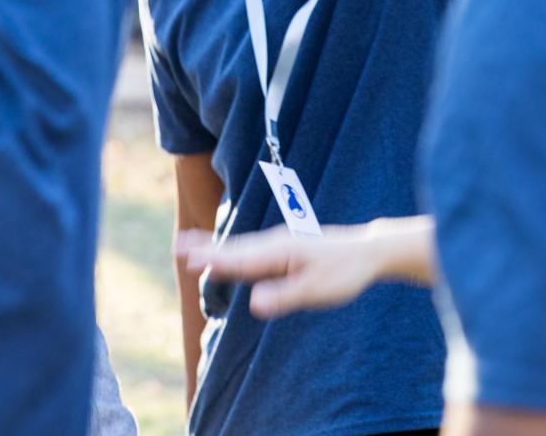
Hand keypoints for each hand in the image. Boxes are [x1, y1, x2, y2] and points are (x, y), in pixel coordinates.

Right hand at [177, 225, 390, 319]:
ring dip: (217, 247)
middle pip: (235, 247)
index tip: (188, 259)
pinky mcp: (287, 248)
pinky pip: (253, 248)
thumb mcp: (315, 290)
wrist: (367, 251)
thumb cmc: (344, 273)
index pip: (240, 259)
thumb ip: (284, 296)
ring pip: (243, 246)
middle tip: (178, 246)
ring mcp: (281, 243)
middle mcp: (276, 243)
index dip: (214, 260)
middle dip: (207, 248)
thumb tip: (253, 303)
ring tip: (192, 246)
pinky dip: (234, 250)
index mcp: (280, 252)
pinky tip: (229, 254)